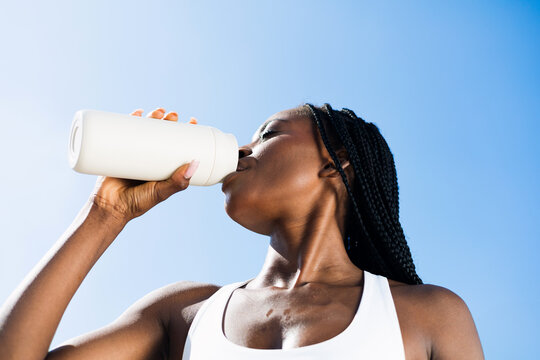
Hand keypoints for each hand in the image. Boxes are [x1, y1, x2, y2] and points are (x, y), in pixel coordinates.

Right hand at [89, 107, 199, 222]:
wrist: (109, 208)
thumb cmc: (137, 203)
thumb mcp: (160, 192)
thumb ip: (177, 182)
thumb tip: (195, 163)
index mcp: (164, 167)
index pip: (179, 145)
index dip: (186, 133)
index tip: (193, 121)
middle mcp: (151, 159)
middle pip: (162, 134)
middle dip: (169, 121)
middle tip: (173, 115)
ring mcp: (135, 154)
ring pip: (146, 130)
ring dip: (153, 117)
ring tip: (158, 112)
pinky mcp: (118, 152)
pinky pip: (124, 132)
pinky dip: (130, 121)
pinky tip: (137, 112)